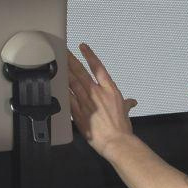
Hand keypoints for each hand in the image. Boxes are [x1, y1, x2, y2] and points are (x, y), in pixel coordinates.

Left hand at [67, 43, 138, 158]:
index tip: (82, 46)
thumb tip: (132, 101)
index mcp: (110, 90)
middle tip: (63, 49)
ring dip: (65, 71)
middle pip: (81, 72)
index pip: (98, 68)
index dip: (90, 56)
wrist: (115, 140)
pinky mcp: (78, 112)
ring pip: (73, 82)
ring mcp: (86, 102)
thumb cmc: (122, 126)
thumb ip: (127, 103)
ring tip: (58, 61)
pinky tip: (56, 82)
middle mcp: (97, 93)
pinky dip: (62, 89)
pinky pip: (68, 98)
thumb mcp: (126, 111)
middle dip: (71, 59)